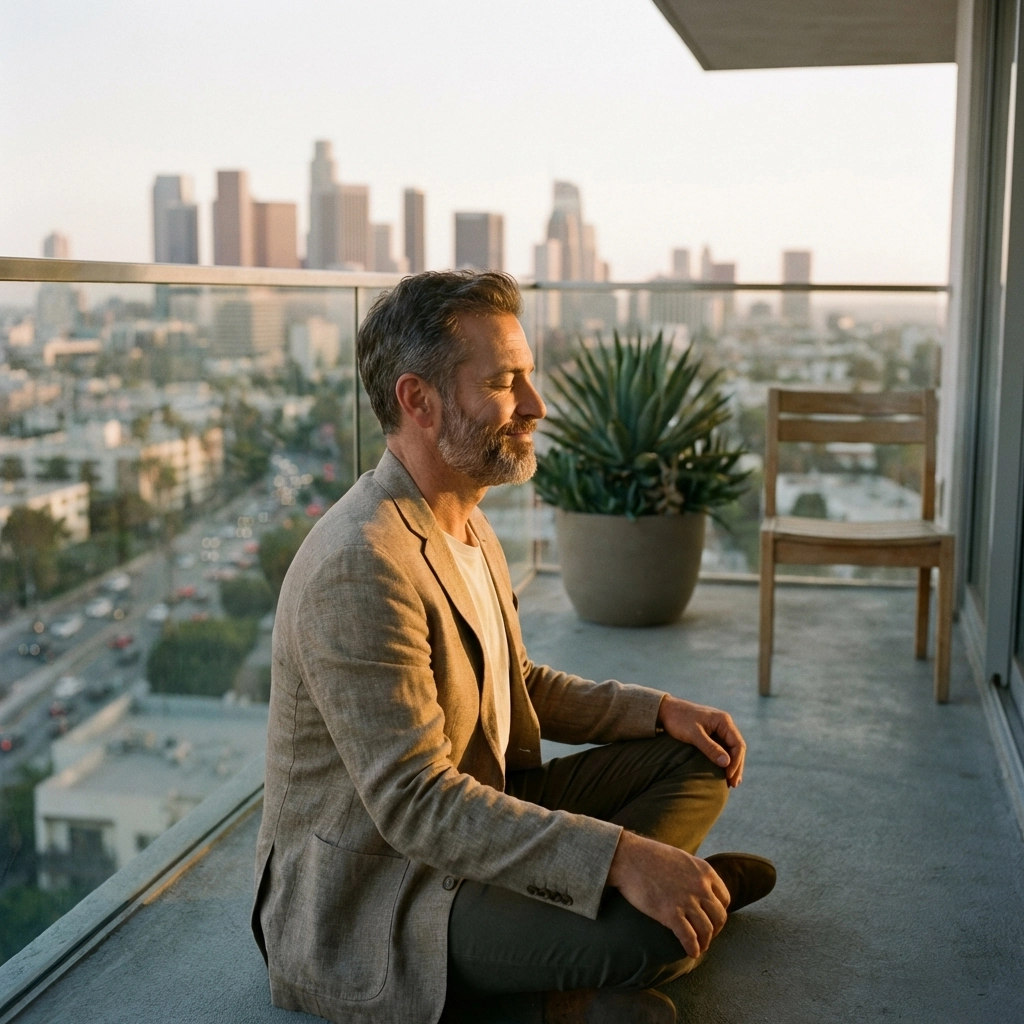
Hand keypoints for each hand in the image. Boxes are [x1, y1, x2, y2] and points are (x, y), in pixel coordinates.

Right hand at [607, 830, 728, 958]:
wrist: (629, 858)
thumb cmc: (649, 856)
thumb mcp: (681, 858)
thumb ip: (693, 873)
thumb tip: (695, 886)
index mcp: (704, 871)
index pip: (724, 898)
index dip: (719, 911)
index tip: (711, 918)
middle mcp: (700, 887)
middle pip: (719, 917)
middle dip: (715, 929)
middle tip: (707, 935)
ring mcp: (687, 901)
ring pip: (707, 930)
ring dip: (705, 942)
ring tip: (700, 946)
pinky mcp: (671, 914)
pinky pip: (690, 938)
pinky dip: (693, 948)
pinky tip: (691, 952)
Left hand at [657, 695, 745, 787]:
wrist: (666, 709)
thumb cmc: (679, 720)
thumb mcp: (694, 735)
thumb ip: (710, 748)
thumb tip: (726, 763)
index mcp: (723, 721)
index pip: (737, 744)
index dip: (736, 762)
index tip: (728, 776)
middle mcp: (724, 724)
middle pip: (737, 748)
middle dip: (736, 766)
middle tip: (733, 785)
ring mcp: (719, 728)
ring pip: (731, 749)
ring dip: (732, 765)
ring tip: (731, 783)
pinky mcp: (713, 733)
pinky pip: (723, 748)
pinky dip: (724, 760)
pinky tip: (723, 772)